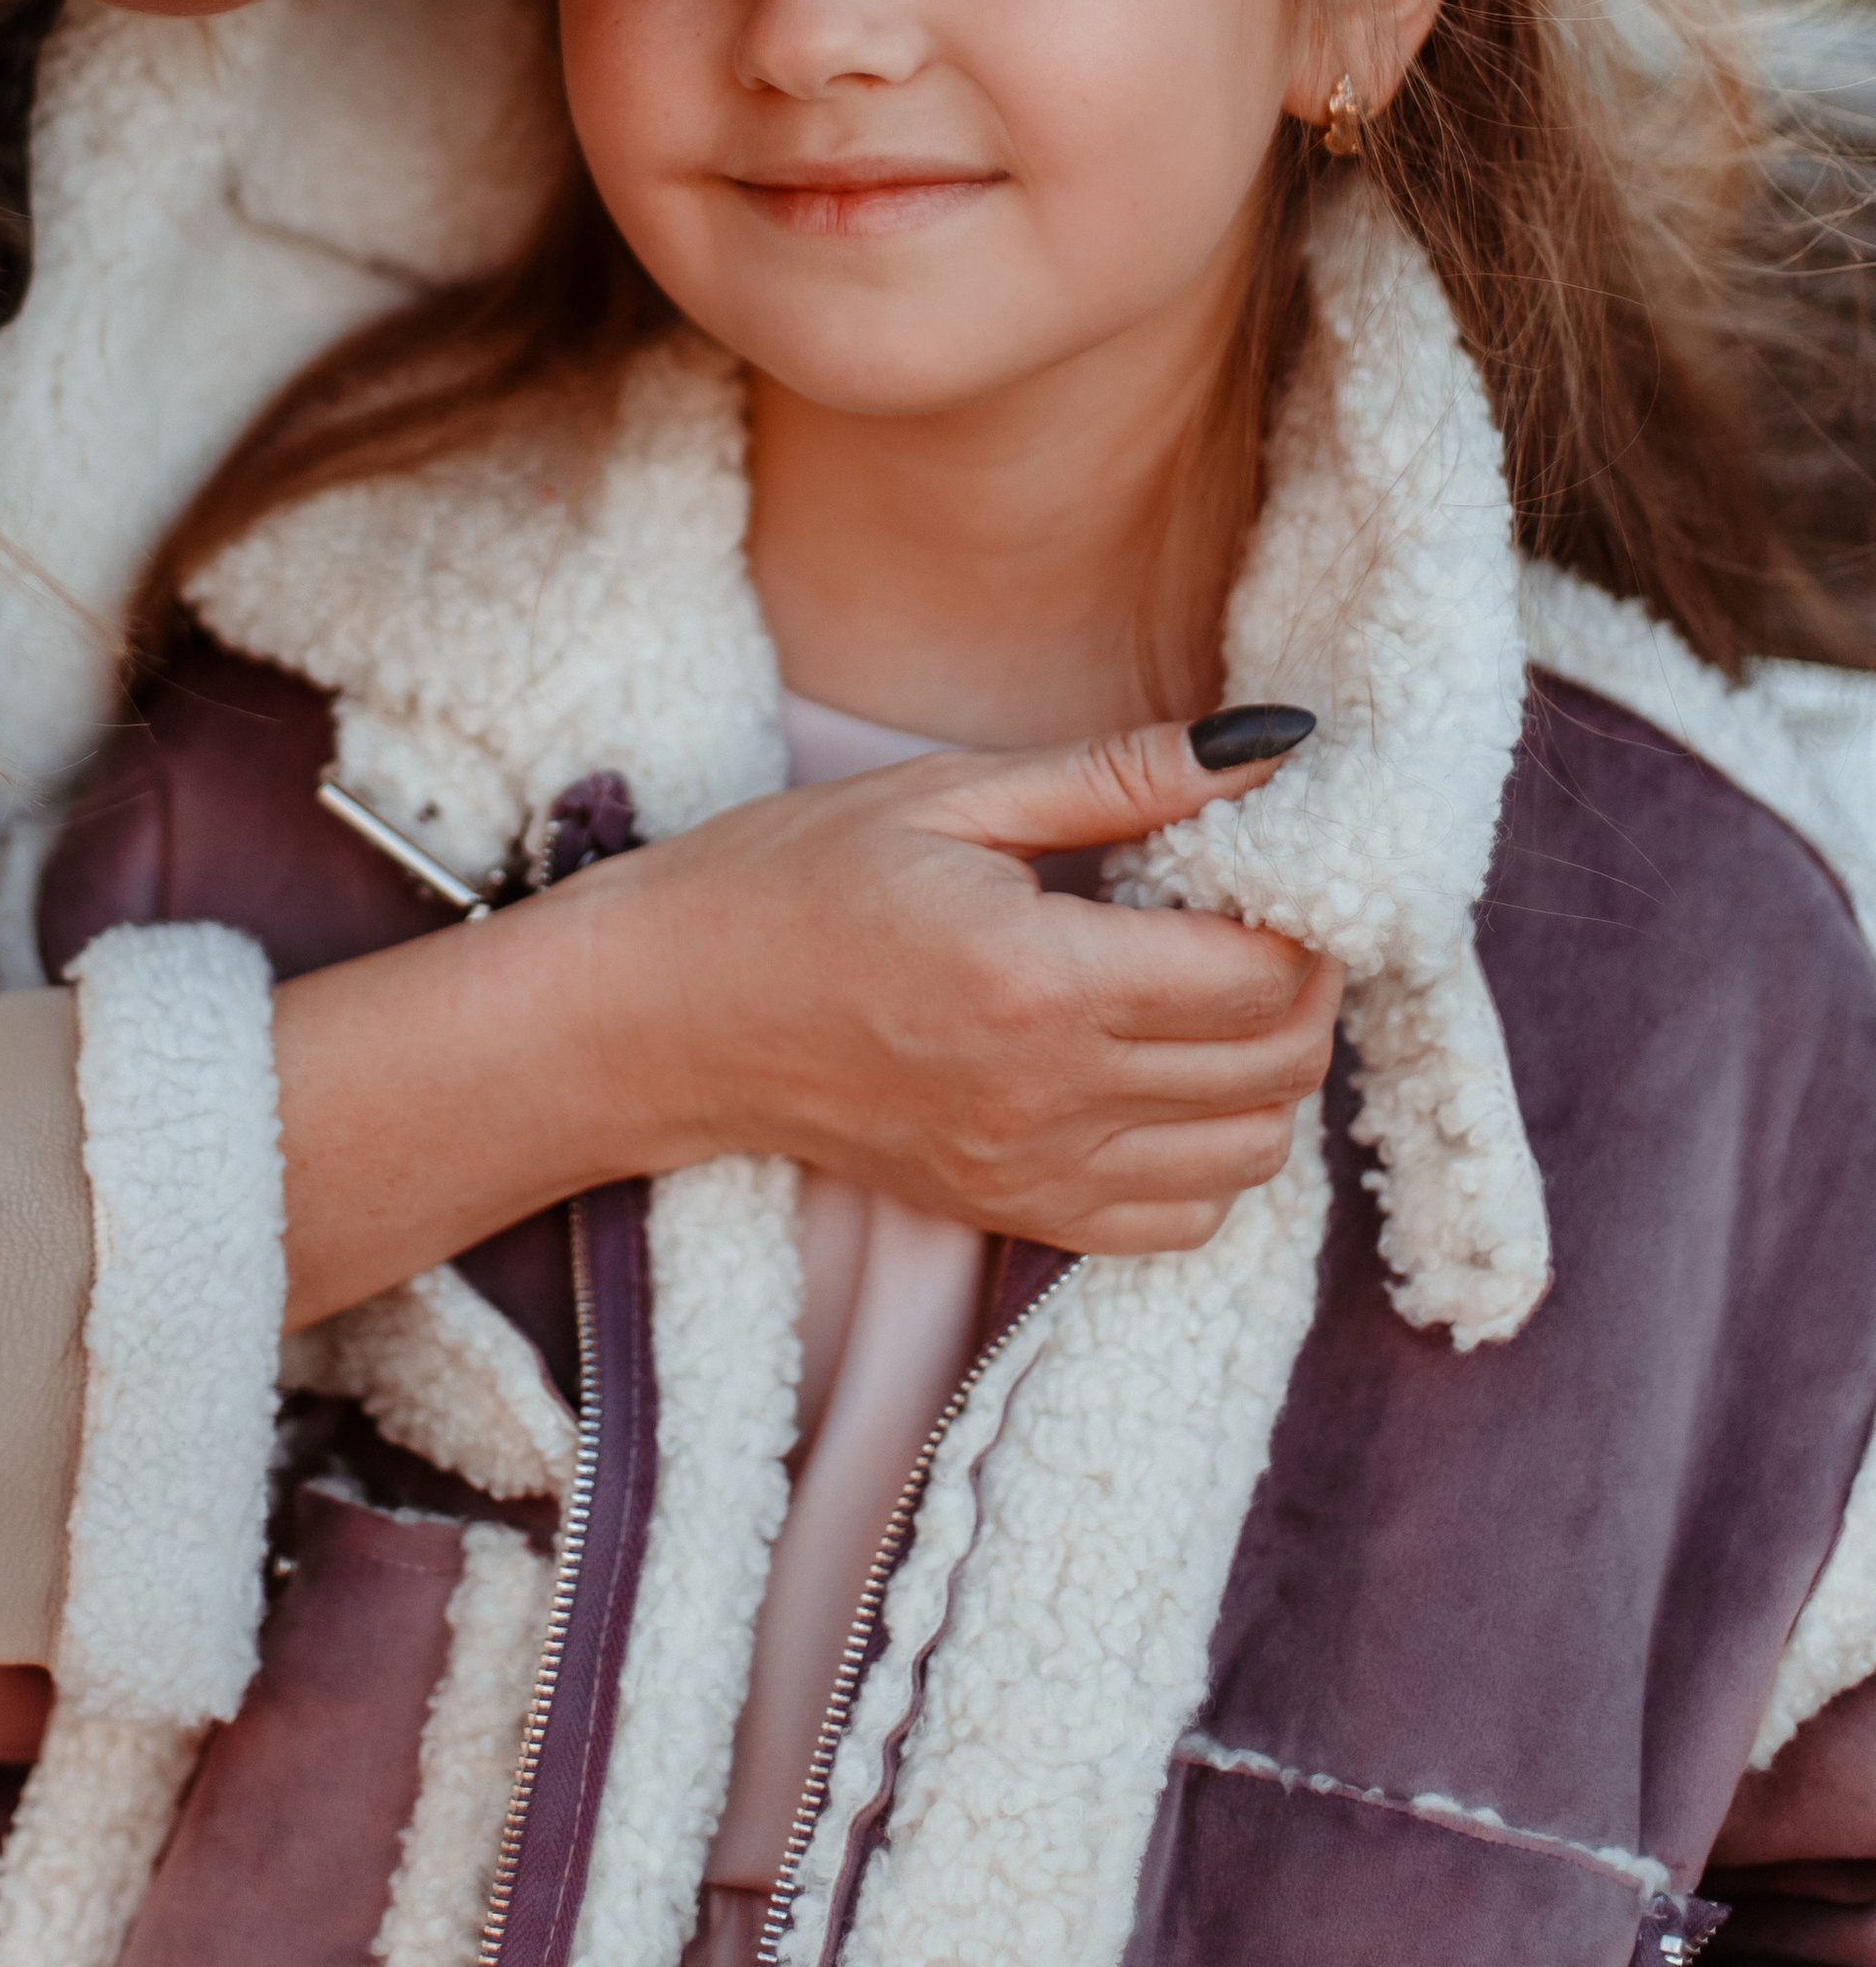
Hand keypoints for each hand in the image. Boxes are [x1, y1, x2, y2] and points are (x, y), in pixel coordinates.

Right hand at [274, 714, 1337, 1324]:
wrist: (661, 1014)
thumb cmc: (788, 879)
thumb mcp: (950, 793)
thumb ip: (1120, 776)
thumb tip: (1272, 746)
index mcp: (1039, 972)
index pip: (1263, 970)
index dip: (1305, 912)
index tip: (1274, 861)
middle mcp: (1052, 1090)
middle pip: (1279, 1065)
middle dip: (1303, 984)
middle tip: (1255, 914)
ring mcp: (1034, 1168)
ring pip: (1251, 1154)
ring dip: (1265, 1070)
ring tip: (1208, 989)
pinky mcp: (1012, 1209)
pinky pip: (1180, 1220)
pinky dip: (1209, 1155)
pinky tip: (1160, 1074)